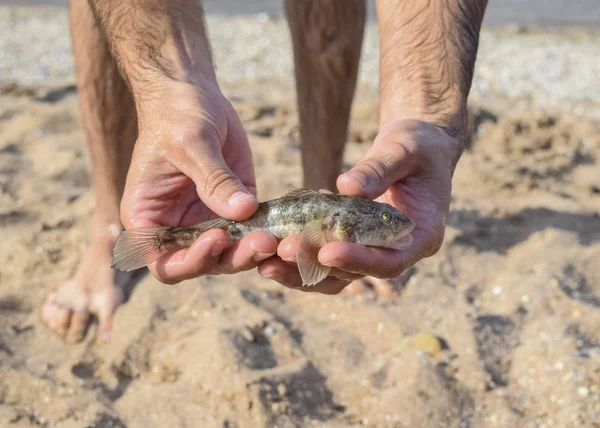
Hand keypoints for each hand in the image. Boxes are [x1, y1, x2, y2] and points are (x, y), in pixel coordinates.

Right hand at [120, 79, 277, 283]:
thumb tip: (243, 211)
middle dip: (231, 258)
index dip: (190, 261)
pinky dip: (268, 234)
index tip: (218, 238)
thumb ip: (214, 179)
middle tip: (260, 242)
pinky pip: (252, 230)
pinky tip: (285, 231)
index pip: (164, 263)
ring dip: (252, 252)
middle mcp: (177, 227)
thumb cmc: (176, 113)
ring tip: (274, 239)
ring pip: (230, 253)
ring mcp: (207, 219)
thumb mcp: (192, 143)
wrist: (192, 92)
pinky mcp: (236, 207)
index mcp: (149, 219)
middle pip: (203, 264)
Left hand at [258, 120, 460, 293]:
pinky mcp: (353, 242)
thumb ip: (379, 169)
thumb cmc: (419, 146)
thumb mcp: (404, 149)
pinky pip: (325, 256)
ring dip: (300, 270)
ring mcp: (373, 250)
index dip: (358, 261)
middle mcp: (397, 252)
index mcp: (421, 237)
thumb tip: (346, 186)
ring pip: (335, 274)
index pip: (389, 262)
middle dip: (317, 265)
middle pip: (355, 274)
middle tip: (283, 251)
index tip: (326, 252)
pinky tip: (274, 242)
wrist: (416, 147)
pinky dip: (300, 253)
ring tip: (265, 261)